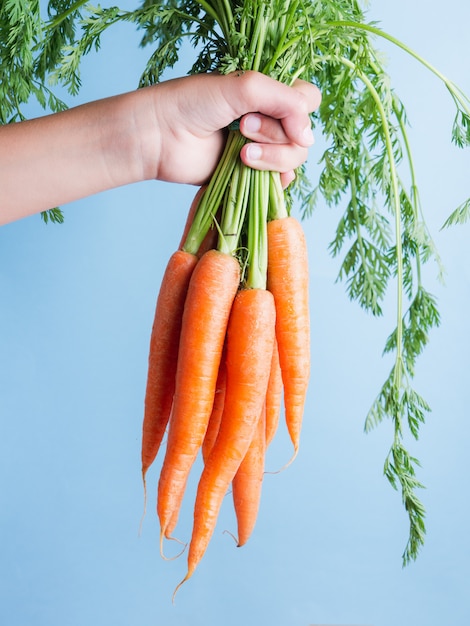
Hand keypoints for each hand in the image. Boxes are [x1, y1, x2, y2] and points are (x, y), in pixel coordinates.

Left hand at [150, 71, 320, 187]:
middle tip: (243, 128)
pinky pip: (278, 181)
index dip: (301, 112)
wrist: (159, 136)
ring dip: (273, 158)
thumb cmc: (192, 103)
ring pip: (293, 159)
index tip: (284, 118)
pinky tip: (249, 168)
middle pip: (303, 134)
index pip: (307, 99)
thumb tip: (309, 138)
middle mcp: (267, 119)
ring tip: (241, 154)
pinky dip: (272, 178)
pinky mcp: (248, 174)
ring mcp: (259, 148)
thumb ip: (285, 101)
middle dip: (277, 134)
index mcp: (267, 92)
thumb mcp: (243, 87)